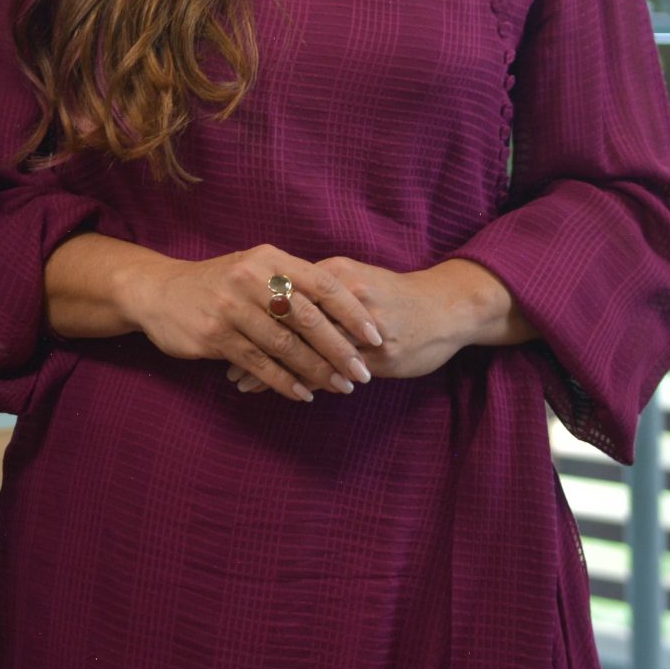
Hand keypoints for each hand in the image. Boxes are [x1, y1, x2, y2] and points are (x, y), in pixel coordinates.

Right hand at [115, 242, 382, 400]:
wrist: (159, 292)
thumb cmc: (219, 283)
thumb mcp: (254, 269)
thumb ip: (292, 284)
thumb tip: (346, 313)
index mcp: (268, 259)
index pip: (321, 284)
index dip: (352, 311)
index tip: (376, 336)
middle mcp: (251, 279)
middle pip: (307, 317)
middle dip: (340, 348)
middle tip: (364, 372)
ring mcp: (231, 308)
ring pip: (285, 345)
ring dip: (317, 370)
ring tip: (341, 387)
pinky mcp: (215, 336)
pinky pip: (259, 364)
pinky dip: (285, 382)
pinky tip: (304, 394)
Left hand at [227, 256, 524, 390]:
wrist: (448, 308)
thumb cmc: (394, 296)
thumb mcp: (353, 281)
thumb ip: (316, 290)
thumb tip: (272, 298)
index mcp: (335, 273)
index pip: (282, 292)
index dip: (251, 311)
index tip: (221, 323)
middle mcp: (345, 296)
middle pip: (286, 320)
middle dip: (252, 341)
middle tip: (221, 358)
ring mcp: (362, 326)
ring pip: (306, 349)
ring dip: (271, 368)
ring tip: (239, 382)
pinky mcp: (377, 354)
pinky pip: (333, 371)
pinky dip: (306, 383)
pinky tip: (285, 394)